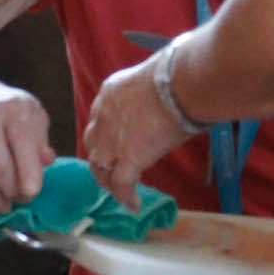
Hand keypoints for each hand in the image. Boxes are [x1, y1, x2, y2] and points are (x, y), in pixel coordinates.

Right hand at [0, 84, 53, 217]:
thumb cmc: (10, 113)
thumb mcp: (33, 117)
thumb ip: (40, 141)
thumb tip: (46, 161)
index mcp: (14, 107)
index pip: (23, 144)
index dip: (29, 175)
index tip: (32, 193)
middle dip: (10, 191)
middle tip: (19, 202)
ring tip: (3, 208)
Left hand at [83, 58, 194, 205]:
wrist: (180, 82)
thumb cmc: (177, 70)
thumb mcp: (152, 74)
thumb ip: (150, 89)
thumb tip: (170, 89)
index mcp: (109, 92)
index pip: (101, 118)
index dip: (107, 132)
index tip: (117, 141)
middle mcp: (103, 116)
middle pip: (93, 144)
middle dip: (101, 157)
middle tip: (113, 168)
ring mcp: (113, 140)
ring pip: (100, 167)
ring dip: (107, 179)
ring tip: (119, 190)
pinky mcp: (128, 159)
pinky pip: (121, 184)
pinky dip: (125, 196)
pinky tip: (134, 204)